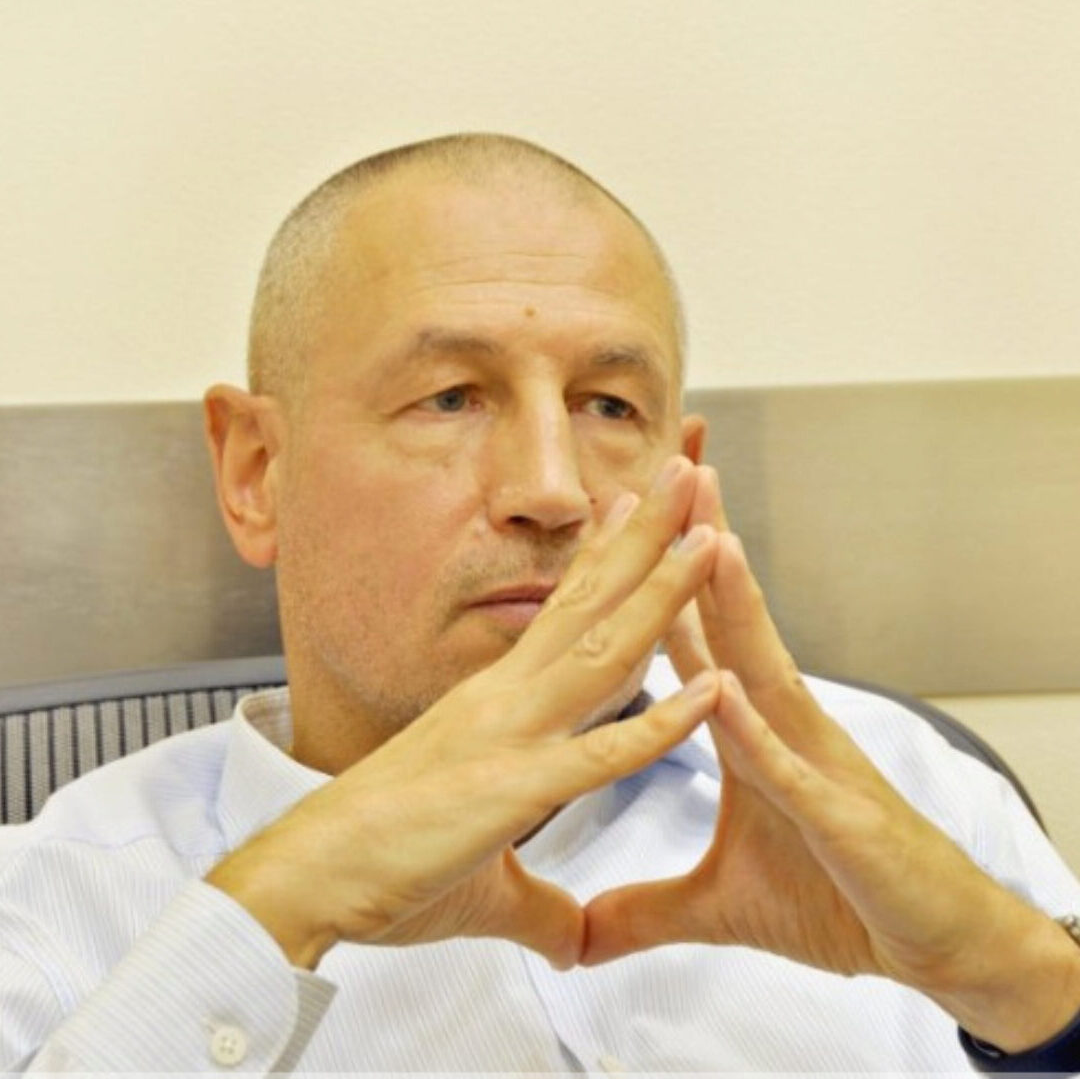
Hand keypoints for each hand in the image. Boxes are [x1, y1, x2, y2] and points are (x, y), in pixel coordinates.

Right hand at [207, 457, 724, 971]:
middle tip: (682, 476)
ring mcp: (512, 735)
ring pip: (602, 651)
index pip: (565, 615)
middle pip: (592, 604)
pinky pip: (602, 753)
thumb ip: (542, 903)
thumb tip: (576, 940)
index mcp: (499, 703)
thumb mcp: (487, 881)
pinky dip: (660, 723)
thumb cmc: (384, 863)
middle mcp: (507, 699)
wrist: (308, 878)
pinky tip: (712, 689)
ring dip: (661, 593)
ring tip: (708, 536)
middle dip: (644, 538)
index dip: (608, 561)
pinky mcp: (513, 789)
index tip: (639, 512)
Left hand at [583, 468, 1079, 1051]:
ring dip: (735, 606)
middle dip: (698, 546)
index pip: (692, 640)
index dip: (654, 580)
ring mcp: (810, 763)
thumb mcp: (718, 905)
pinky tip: (723, 691)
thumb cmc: (832, 898)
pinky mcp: (837, 819)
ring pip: (764, 671)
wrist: (929, 945)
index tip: (624, 520)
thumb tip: (585, 929)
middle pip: (727, 623)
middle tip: (670, 469)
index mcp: (743, 731)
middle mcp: (776, 726)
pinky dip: (755, 733)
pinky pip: (788, 771)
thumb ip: (647, 905)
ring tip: (709, 535)